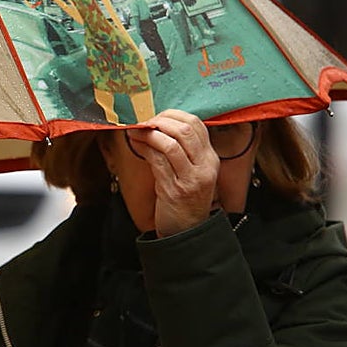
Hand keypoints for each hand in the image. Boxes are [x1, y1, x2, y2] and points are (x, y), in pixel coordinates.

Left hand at [124, 110, 218, 236]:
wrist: (186, 231)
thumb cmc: (184, 198)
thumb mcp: (189, 171)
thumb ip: (181, 150)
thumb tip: (157, 124)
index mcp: (210, 158)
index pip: (196, 124)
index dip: (173, 115)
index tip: (155, 116)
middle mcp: (205, 166)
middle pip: (184, 130)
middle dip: (160, 121)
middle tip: (144, 122)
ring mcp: (191, 179)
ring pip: (170, 144)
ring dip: (149, 134)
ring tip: (136, 131)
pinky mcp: (175, 190)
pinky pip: (158, 161)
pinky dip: (145, 148)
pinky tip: (136, 144)